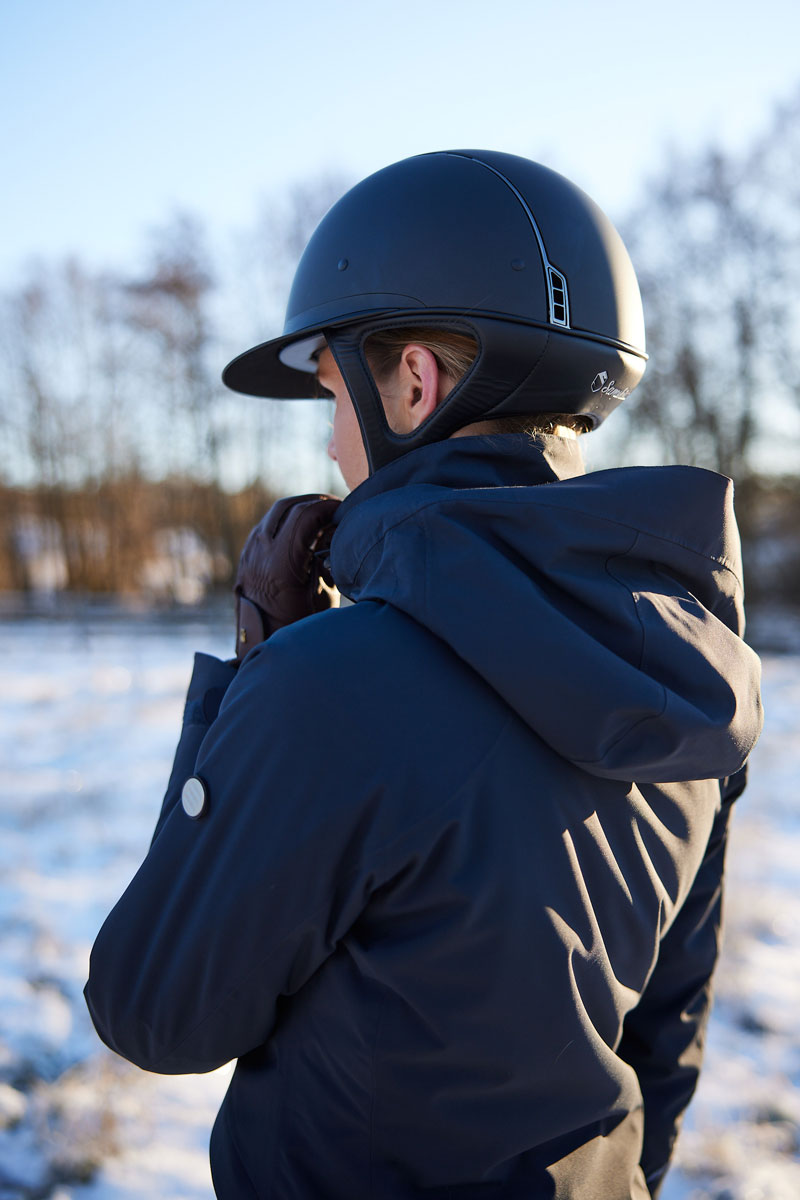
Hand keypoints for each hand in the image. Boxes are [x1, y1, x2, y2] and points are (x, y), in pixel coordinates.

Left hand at [234, 494, 340, 659]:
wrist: (260, 643)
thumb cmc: (298, 625)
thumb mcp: (323, 596)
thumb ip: (327, 561)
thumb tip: (333, 536)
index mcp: (281, 563)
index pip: (305, 515)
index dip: (328, 507)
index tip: (344, 510)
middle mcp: (260, 552)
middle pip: (288, 507)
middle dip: (314, 502)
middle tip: (334, 508)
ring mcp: (250, 551)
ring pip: (275, 513)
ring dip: (298, 509)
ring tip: (319, 517)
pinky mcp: (246, 554)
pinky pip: (266, 526)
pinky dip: (286, 521)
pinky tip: (301, 531)